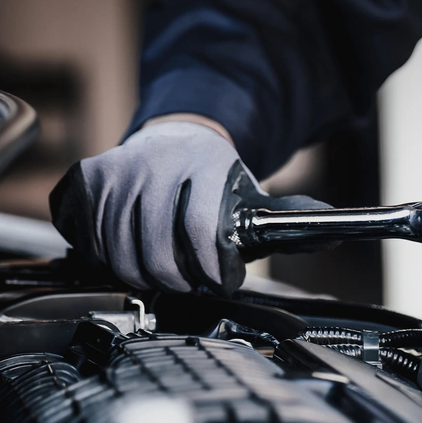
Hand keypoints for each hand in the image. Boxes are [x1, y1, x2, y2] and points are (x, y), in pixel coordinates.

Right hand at [50, 120, 331, 294]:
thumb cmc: (217, 180)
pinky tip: (129, 253)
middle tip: (189, 284)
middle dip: (177, 282)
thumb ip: (290, 219)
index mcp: (203, 164)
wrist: (177, 138)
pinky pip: (89, 240)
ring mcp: (116, 170)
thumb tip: (334, 231)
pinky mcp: (87, 180)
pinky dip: (107, 258)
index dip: (209, 270)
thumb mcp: (254, 196)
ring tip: (163, 272)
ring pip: (118, 254)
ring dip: (141, 276)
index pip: (200, 231)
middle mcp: (155, 163)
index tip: (217, 283)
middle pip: (155, 253)